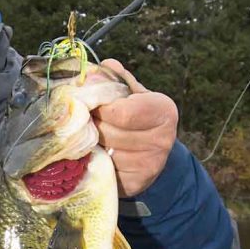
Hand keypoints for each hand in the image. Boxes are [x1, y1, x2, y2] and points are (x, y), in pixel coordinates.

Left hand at [92, 58, 178, 197]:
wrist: (152, 156)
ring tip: (91, 137)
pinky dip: (95, 161)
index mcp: (163, 111)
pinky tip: (96, 155)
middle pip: (108, 132)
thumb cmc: (138, 119)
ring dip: (91, 144)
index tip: (91, 106)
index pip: (121, 111)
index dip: (100, 108)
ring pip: (104, 151)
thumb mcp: (133, 95)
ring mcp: (150, 165)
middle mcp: (162, 139)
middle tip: (86, 122)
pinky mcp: (136, 184)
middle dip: (92, 125)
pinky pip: (104, 169)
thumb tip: (104, 65)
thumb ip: (118, 80)